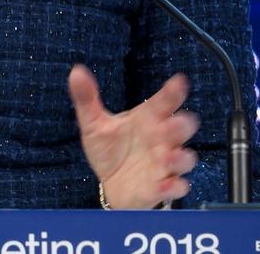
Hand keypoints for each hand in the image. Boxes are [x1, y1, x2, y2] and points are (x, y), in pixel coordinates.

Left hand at [68, 64, 199, 208]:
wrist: (110, 183)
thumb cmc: (109, 148)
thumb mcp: (94, 123)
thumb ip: (86, 98)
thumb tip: (76, 71)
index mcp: (147, 119)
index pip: (163, 102)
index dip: (172, 92)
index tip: (179, 82)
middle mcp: (160, 140)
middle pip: (180, 129)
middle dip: (181, 125)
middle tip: (178, 120)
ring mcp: (163, 164)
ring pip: (183, 159)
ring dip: (180, 158)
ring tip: (171, 155)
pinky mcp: (161, 188)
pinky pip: (174, 188)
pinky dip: (173, 187)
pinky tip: (166, 185)